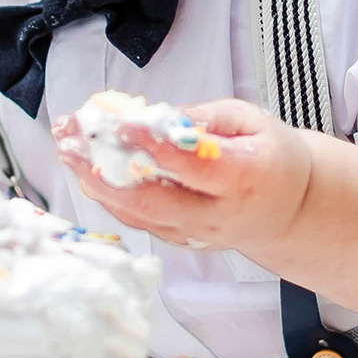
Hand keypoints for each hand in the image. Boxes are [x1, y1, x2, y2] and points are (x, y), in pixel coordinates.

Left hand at [52, 98, 312, 257]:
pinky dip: (110, 196)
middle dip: (104, 170)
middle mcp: (217, 215)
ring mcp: (197, 235)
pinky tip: (87, 170)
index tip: (118, 122)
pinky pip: (139, 221)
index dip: (152, 144)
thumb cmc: (270, 156)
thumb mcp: (250, 121)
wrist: (290, 208)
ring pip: (138, 215)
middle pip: (153, 200)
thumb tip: (154, 116)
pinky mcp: (181, 242)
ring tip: (67, 150)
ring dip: (97, 183)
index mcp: (244, 179)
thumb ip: (203, 117)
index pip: (192, 164)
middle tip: (70, 142)